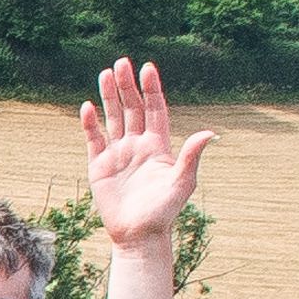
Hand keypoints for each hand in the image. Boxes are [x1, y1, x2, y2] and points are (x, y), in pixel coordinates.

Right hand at [80, 58, 212, 250]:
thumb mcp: (182, 182)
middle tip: (121, 63)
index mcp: (158, 145)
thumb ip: (192, 156)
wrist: (139, 235)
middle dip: (127, 86)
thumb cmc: (164, 211)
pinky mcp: (99, 166)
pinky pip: (94, 139)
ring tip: (105, 73)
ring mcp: (118, 154)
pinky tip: (88, 107)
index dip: (151, 88)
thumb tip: (211, 133)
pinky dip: (90, 123)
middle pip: (132, 108)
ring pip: (112, 118)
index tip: (147, 68)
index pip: (155, 109)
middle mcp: (137, 145)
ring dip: (109, 97)